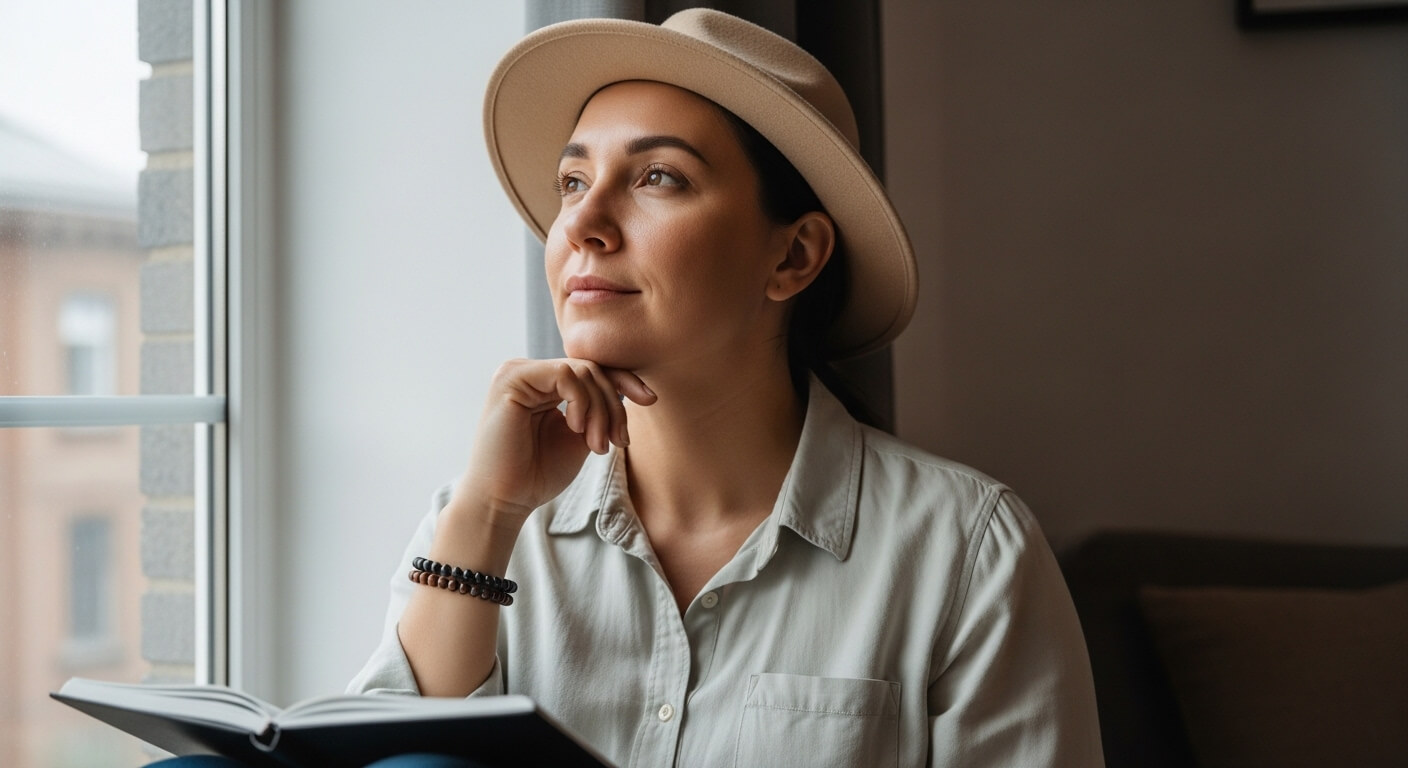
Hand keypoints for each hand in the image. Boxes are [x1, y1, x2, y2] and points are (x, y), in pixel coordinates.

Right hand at [454, 358, 655, 522]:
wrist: (506, 501)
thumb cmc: (538, 475)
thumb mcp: (581, 436)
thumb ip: (598, 410)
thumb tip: (630, 388)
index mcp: (543, 384)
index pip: (592, 370)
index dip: (624, 380)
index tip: (650, 400)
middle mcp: (529, 372)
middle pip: (592, 370)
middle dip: (613, 407)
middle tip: (615, 443)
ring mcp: (518, 372)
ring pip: (583, 372)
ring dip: (600, 410)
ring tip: (596, 445)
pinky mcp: (511, 379)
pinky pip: (565, 375)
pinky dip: (581, 402)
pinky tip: (576, 429)